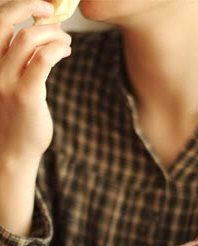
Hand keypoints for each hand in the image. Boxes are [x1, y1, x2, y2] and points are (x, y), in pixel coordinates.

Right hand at [0, 0, 71, 166]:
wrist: (11, 152)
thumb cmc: (15, 118)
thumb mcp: (10, 84)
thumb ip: (18, 60)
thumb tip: (42, 34)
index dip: (17, 5)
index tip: (39, 7)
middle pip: (5, 18)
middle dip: (31, 5)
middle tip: (51, 10)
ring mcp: (6, 80)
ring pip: (28, 37)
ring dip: (52, 32)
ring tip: (65, 41)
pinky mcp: (26, 95)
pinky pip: (42, 60)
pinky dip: (57, 49)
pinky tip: (65, 52)